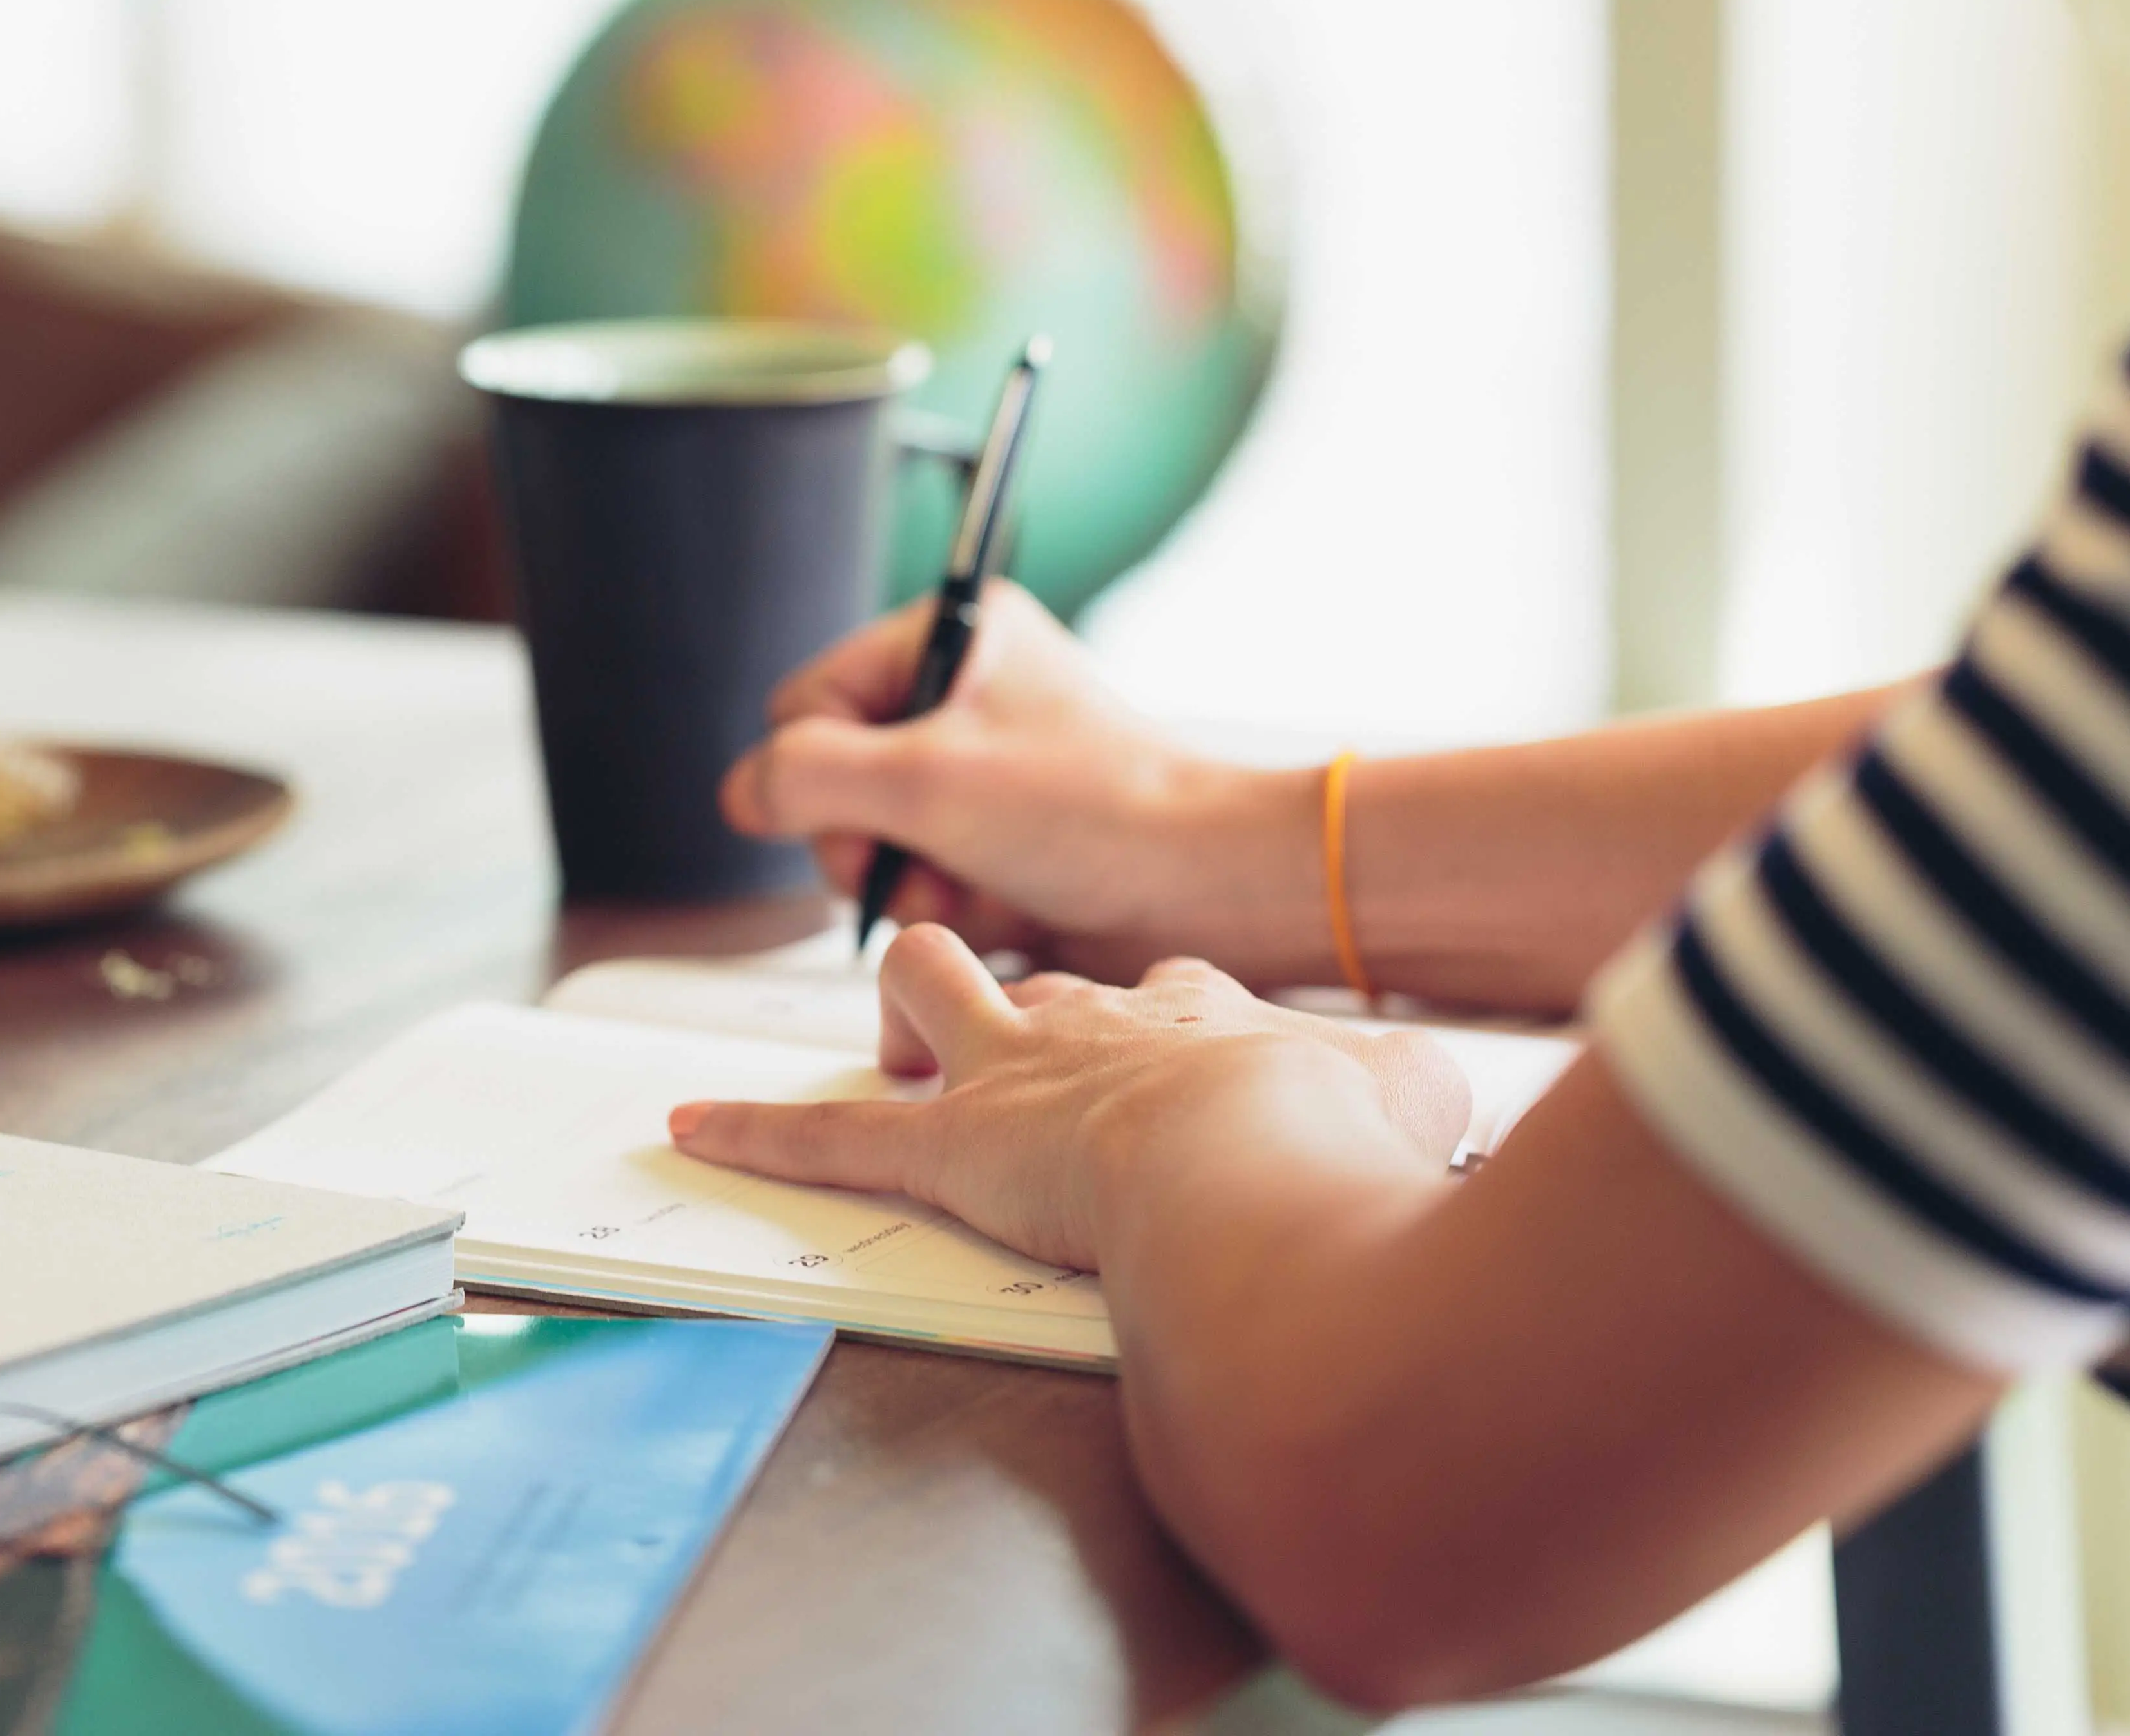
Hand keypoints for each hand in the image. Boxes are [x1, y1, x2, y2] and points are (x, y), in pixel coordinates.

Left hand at [668, 926, 1470, 1274]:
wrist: (1264, 1154)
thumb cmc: (1341, 1143)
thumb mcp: (1414, 1102)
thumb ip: (1413, 1100)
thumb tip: (1438, 1107)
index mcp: (1201, 1014)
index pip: (1169, 993)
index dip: (1171, 1021)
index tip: (1195, 1053)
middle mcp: (1096, 1022)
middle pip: (1037, 976)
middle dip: (1022, 997)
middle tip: (1034, 1056)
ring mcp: (1015, 1077)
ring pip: (931, 994)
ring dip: (908, 1022)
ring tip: (903, 1058)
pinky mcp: (951, 1149)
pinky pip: (831, 1140)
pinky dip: (756, 1133)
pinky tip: (691, 1123)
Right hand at [718, 581, 1322, 984]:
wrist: (1203, 887)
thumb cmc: (1094, 810)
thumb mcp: (924, 779)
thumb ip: (807, 777)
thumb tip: (741, 792)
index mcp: (951, 636)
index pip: (807, 702)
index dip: (817, 770)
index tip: (868, 813)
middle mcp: (960, 695)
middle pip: (830, 775)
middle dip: (864, 837)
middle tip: (915, 861)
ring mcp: (978, 771)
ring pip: (869, 835)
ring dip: (901, 878)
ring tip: (960, 890)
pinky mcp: (997, 837)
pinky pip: (918, 873)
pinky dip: (940, 902)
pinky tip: (987, 908)